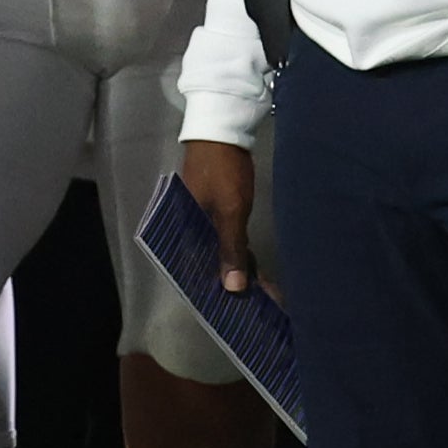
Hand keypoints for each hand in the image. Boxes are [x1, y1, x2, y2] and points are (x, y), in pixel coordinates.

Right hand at [180, 135, 262, 295]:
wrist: (223, 132)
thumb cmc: (222, 171)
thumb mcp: (229, 210)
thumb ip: (230, 248)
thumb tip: (232, 289)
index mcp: (184, 233)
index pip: (197, 274)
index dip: (217, 295)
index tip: (238, 315)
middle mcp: (190, 233)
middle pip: (211, 267)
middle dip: (234, 287)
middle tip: (260, 309)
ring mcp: (205, 224)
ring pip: (222, 256)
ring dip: (241, 273)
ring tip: (264, 297)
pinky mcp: (219, 216)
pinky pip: (229, 243)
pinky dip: (242, 257)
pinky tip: (256, 271)